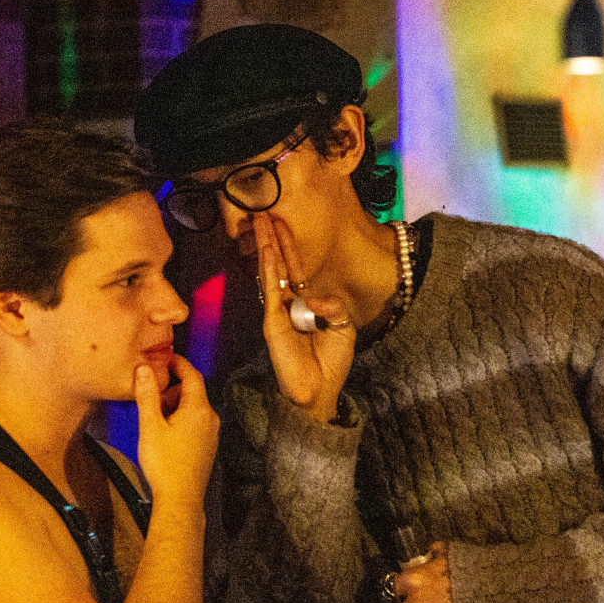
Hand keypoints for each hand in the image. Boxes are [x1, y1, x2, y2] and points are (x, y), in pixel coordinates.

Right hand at [133, 353, 218, 506]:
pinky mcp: (207, 446)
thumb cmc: (164, 463)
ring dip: (174, 404)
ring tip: (153, 417)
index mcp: (199, 408)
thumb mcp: (150, 425)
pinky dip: (180, 418)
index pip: (192, 374)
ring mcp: (211, 433)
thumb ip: (147, 395)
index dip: (177, 363)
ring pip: (193, 407)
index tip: (162, 358)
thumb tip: (144, 369)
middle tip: (150, 395)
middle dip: (171, 388)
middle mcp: (210, 417)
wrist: (180, 499)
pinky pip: (195, 422)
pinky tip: (164, 431)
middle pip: (192, 391)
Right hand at [254, 213, 354, 422]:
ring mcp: (278, 312)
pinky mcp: (272, 322)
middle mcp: (288, 304)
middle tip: (263, 212)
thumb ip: (333, 308)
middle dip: (272, 238)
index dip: (289, 245)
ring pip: (270, 271)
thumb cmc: (331, 363)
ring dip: (266, 246)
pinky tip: (267, 251)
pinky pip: (270, 291)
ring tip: (259, 222)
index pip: (294, 268)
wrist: (320, 390)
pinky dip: (269, 269)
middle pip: (278, 264)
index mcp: (306, 304)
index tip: (282, 222)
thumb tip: (314, 297)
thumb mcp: (344, 329)